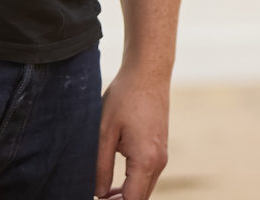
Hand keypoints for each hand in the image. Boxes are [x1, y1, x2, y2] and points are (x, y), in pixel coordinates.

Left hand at [97, 66, 170, 198]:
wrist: (148, 72)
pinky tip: (115, 181)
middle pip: (140, 198)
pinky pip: (148, 175)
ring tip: (103, 193)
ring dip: (126, 195)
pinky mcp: (160, 147)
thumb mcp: (105, 132)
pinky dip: (133, 183)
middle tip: (97, 198)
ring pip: (145, 187)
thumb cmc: (125, 97)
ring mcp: (162, 155)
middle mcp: (159, 161)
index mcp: (146, 160)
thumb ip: (101, 166)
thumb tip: (99, 193)